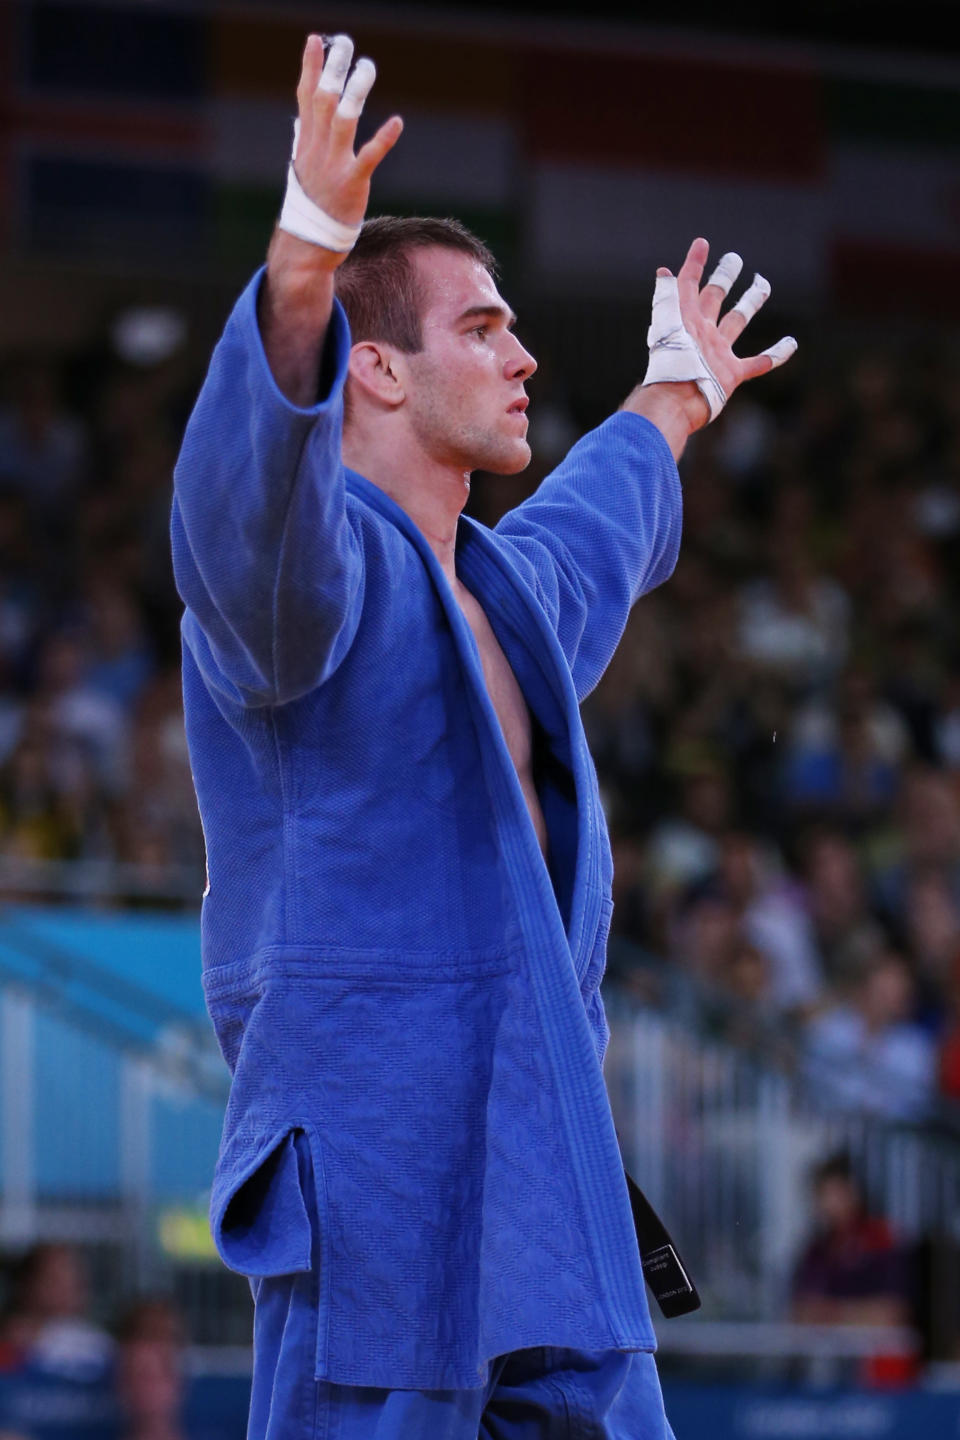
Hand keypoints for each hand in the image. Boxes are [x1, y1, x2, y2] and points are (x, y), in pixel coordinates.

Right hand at [283, 33, 402, 266]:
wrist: (309, 242)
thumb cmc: (311, 204)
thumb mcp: (302, 168)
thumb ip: (303, 141)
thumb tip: (298, 121)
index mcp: (306, 143)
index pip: (305, 97)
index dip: (310, 67)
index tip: (315, 39)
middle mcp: (317, 149)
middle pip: (323, 100)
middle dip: (333, 70)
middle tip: (344, 43)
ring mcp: (334, 165)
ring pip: (343, 120)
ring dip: (356, 93)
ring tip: (367, 67)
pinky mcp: (352, 183)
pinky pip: (369, 157)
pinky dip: (384, 139)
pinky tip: (397, 121)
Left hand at [642, 237, 796, 428]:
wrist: (676, 404)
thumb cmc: (670, 366)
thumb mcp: (666, 326)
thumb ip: (666, 298)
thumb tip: (663, 272)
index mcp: (686, 319)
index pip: (689, 284)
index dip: (694, 263)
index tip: (702, 243)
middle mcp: (702, 333)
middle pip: (715, 298)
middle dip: (724, 278)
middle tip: (734, 259)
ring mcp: (718, 353)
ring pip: (737, 322)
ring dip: (749, 304)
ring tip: (762, 285)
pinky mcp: (731, 375)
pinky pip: (758, 363)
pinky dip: (775, 355)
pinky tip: (791, 344)